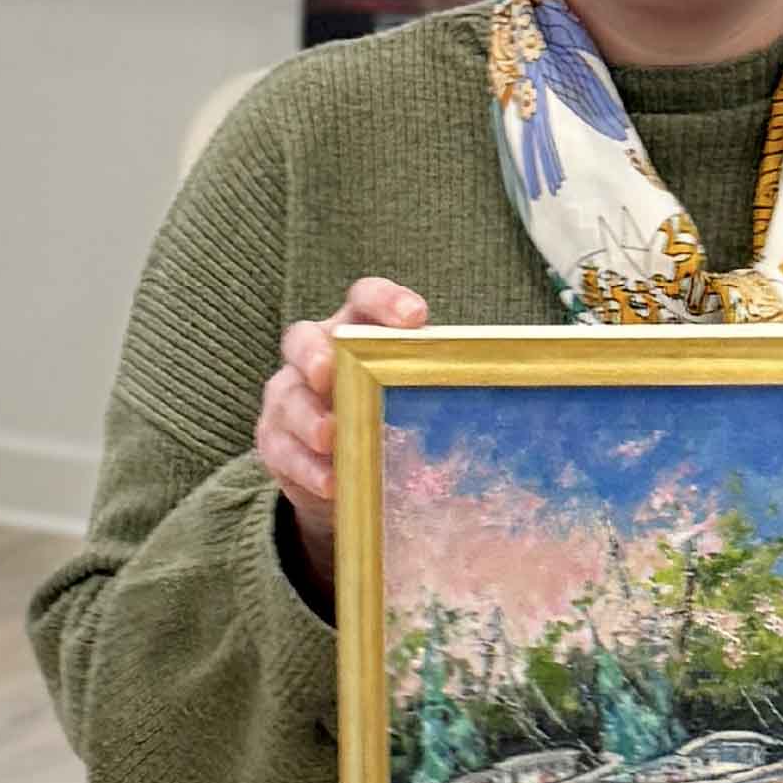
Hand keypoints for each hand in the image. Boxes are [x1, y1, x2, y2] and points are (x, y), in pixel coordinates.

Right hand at [254, 276, 427, 601]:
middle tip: (330, 373)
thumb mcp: (409, 398)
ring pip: (288, 396)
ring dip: (310, 418)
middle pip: (303, 338)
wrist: (341, 473)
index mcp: (355, 331)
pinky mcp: (274, 440)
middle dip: (316, 354)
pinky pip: (281, 449)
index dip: (386, 301)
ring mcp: (288, 396)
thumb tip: (508, 394)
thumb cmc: (388, 418)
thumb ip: (433, 386)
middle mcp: (315, 354)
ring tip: (332, 436)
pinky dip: (307, 467)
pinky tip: (332, 482)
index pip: (364, 300)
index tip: (415, 318)